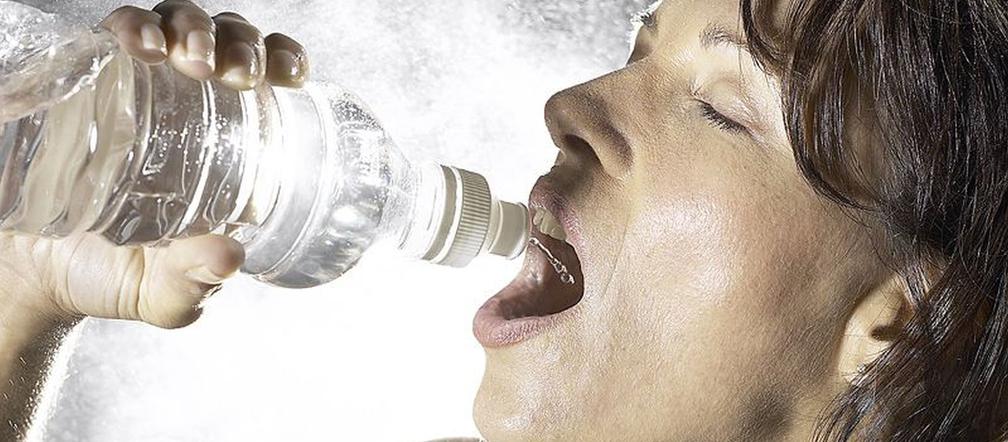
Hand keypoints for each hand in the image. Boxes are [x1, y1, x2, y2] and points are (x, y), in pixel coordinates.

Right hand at [1, 0, 310, 329]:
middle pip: (226, 39)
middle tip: (238, 76)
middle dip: (240, 43)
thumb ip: (195, 280)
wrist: (30, 277)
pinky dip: (131, 28)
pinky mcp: (84, 79)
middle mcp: (185, 101)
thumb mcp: (165, 292)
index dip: (284, 60)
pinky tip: (139, 47)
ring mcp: (135, 85)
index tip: (292, 76)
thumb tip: (229, 257)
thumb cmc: (113, 277)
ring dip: (191, 27)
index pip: (266, 80)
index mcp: (224, 140)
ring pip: (174, 22)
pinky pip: (113, 33)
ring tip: (188, 59)